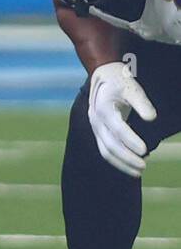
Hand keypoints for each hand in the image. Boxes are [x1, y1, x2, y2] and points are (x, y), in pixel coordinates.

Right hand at [88, 61, 156, 177]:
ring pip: (106, 151)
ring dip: (122, 163)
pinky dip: (117, 160)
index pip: (118, 129)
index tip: (145, 150)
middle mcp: (96, 121)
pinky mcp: (98, 132)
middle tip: (144, 166)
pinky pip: (105, 149)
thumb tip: (152, 118)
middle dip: (127, 157)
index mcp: (103, 109)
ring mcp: (95, 128)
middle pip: (110, 145)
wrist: (102, 77)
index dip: (131, 141)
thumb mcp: (132, 88)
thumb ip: (142, 103)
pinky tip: (131, 165)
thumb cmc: (120, 82)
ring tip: (139, 171)